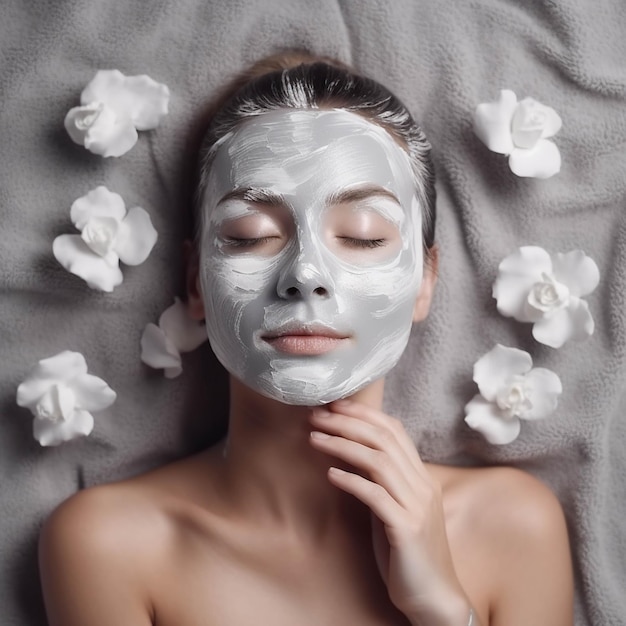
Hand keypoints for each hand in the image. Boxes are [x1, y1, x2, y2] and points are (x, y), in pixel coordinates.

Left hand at [309, 399, 470, 625]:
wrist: (434, 599)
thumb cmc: (407, 553)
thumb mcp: (393, 509)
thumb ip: (379, 482)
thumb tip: (350, 454)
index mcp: (421, 477)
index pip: (395, 431)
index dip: (364, 414)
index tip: (335, 406)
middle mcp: (422, 486)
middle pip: (384, 439)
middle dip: (347, 422)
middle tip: (317, 415)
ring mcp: (417, 506)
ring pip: (379, 461)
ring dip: (343, 445)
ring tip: (314, 438)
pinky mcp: (407, 529)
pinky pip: (376, 496)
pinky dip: (352, 480)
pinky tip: (330, 474)